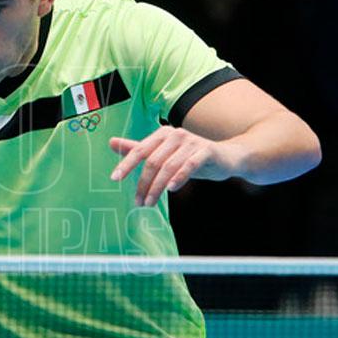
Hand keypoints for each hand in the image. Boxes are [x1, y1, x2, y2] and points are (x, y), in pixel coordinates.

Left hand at [109, 126, 245, 206]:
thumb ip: (138, 148)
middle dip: (143, 184)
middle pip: (153, 161)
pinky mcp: (206, 151)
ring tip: (150, 203)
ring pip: (168, 166)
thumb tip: (111, 142)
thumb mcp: (163, 154)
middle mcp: (175, 134)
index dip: (126, 164)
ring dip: (157, 187)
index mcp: (162, 134)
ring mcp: (191, 142)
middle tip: (138, 202)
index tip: (114, 179)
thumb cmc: (190, 157)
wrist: (226, 157)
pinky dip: (179, 177)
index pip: (139, 150)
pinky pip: (189, 165)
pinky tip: (172, 189)